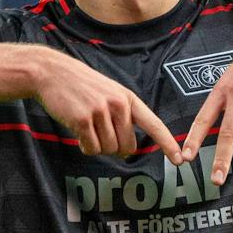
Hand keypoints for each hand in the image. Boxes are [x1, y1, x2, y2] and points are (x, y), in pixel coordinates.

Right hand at [30, 48, 180, 161]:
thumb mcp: (109, 93)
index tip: (180, 160)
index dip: (167, 144)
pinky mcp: (82, 120)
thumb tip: (126, 151)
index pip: (153, 125)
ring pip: (108, 150)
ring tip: (87, 128)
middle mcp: (118, 105)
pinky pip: (91, 148)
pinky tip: (78, 132)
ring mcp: (100, 111)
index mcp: (128, 99)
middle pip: (127, 147)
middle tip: (100, 135)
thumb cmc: (81, 87)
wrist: (51, 72)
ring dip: (97, 147)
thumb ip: (122, 117)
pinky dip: (85, 147)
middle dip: (115, 149)